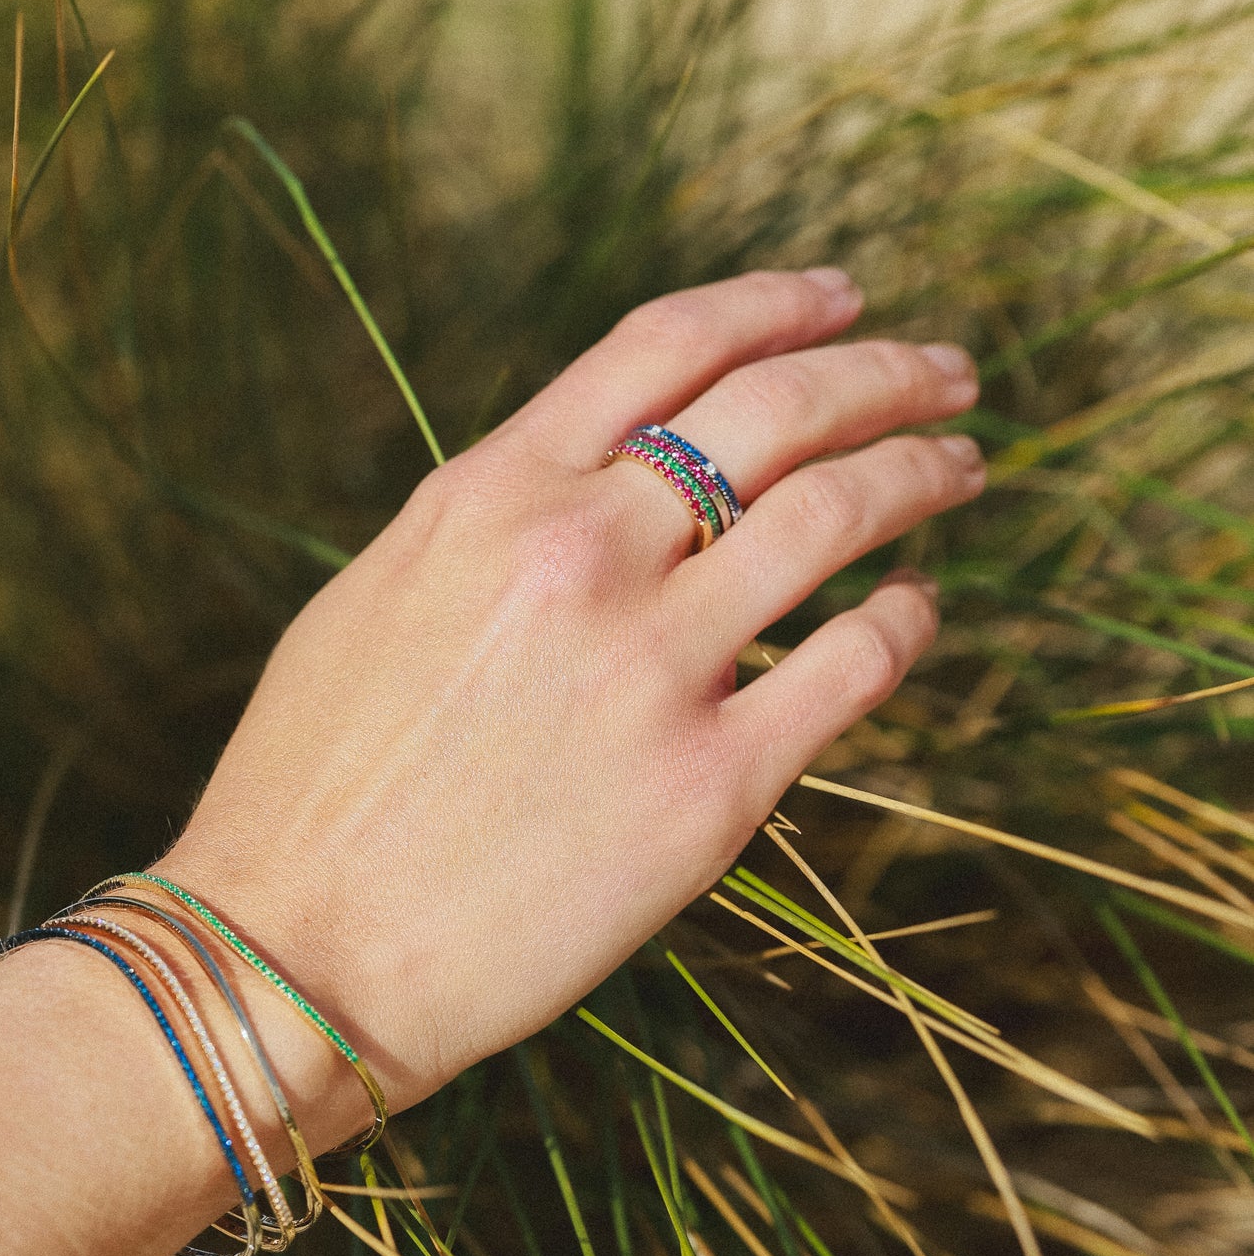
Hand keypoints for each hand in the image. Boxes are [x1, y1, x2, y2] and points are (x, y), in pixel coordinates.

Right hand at [164, 268, 981, 1120]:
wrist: (294, 956)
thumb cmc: (312, 789)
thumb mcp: (379, 599)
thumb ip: (495, 523)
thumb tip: (597, 483)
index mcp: (489, 494)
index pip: (666, 344)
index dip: (777, 304)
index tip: (842, 299)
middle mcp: (580, 553)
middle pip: (781, 408)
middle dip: (885, 373)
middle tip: (947, 375)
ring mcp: (651, 666)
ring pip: (839, 515)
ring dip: (920, 476)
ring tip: (960, 470)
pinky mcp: (709, 787)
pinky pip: (856, 666)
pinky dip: (908, 619)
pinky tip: (918, 609)